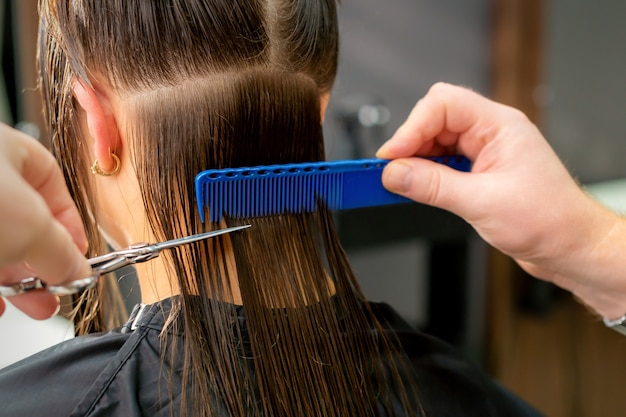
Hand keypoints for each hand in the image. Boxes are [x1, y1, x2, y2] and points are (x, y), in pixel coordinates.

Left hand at [0, 123, 89, 318]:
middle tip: (53, 290)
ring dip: (12, 280)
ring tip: (27, 304)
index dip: (69, 223)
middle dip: (40, 263)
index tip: (78, 257)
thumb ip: (63, 251)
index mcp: (6, 151)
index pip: (50, 185)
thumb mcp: (33, 226)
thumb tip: (79, 271)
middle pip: (20, 221)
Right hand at [377, 83, 625, 317]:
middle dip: (410, 144)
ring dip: (416, 162)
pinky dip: (425, 175)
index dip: (412, 127)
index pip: (444, 104)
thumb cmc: (549, 220)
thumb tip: (394, 174)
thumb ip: (432, 186)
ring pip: (435, 143)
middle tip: (390, 172)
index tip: (392, 156)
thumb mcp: (481, 203)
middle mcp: (491, 134)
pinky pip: (442, 164)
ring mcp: (484, 153)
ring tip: (402, 184)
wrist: (569, 247)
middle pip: (435, 121)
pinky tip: (418, 189)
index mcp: (500, 126)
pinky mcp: (478, 173)